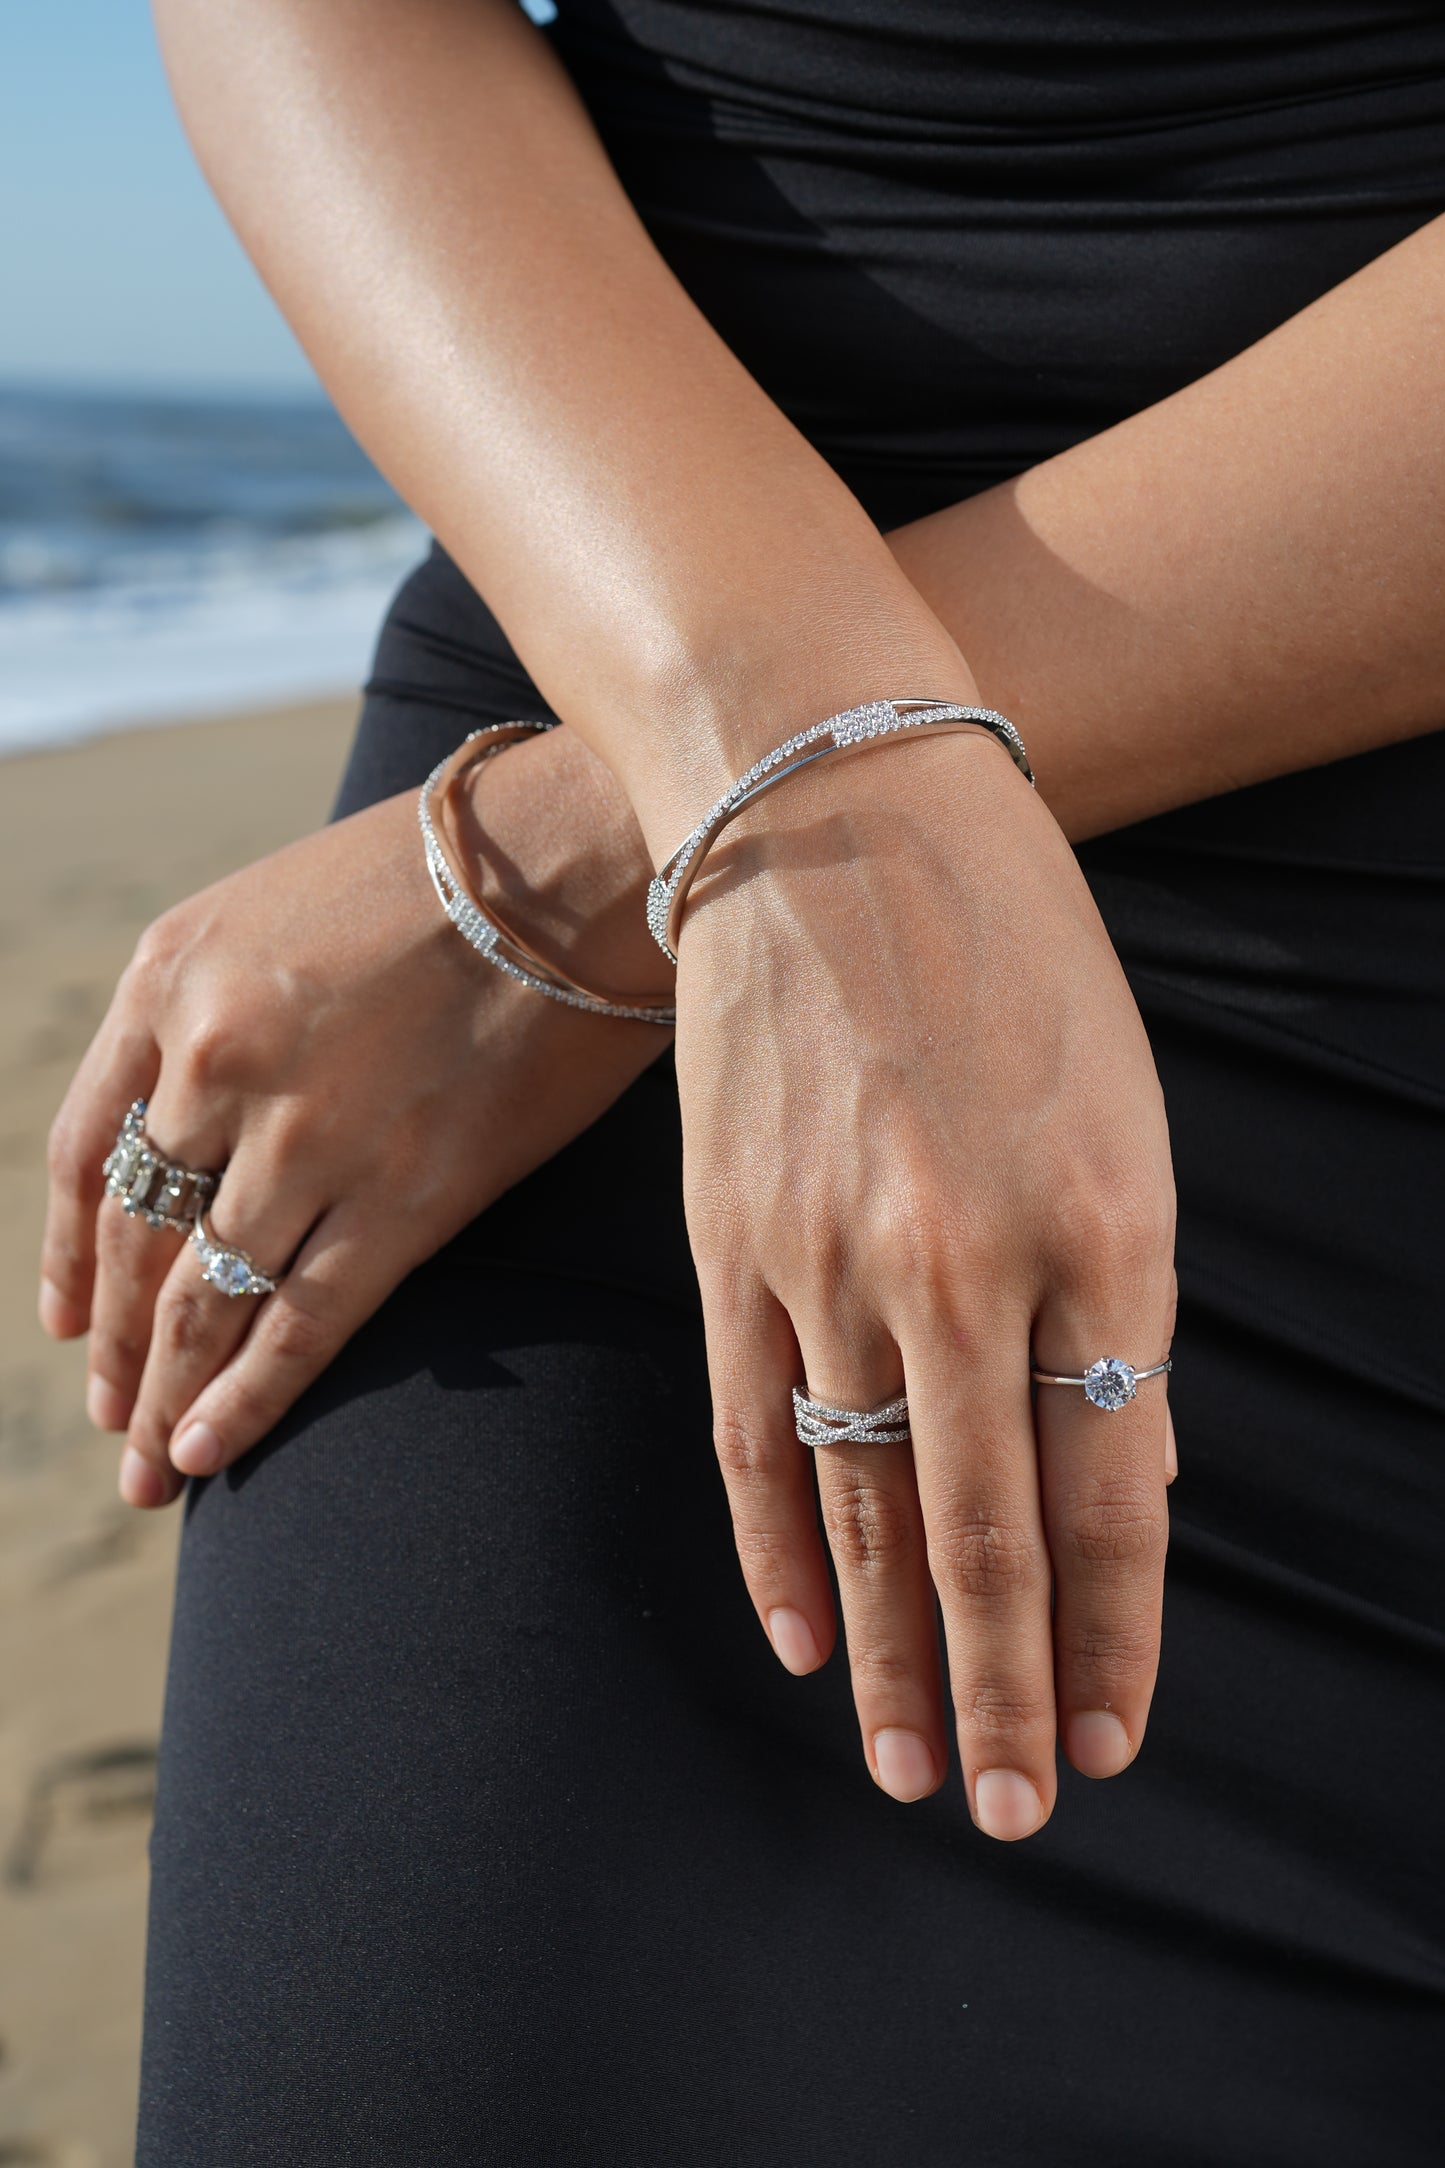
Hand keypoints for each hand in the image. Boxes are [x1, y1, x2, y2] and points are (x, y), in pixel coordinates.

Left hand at [39, 728, 669, 1506]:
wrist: (578, 850)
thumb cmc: (446, 872)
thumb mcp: (278, 909)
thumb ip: (218, 1011)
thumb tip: (195, 1129)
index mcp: (171, 977)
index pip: (84, 1153)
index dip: (69, 1258)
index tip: (69, 1326)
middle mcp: (216, 1058)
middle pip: (137, 1241)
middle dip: (115, 1351)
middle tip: (106, 1422)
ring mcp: (307, 1132)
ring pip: (205, 1298)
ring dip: (165, 1394)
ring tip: (148, 1467)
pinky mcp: (406, 1194)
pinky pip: (299, 1323)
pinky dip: (245, 1399)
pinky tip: (205, 1454)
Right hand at [675, 724, 1176, 1836]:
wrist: (829, 808)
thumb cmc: (1012, 947)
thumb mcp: (1122, 1109)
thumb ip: (1113, 1292)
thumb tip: (1101, 1462)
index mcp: (1100, 1225)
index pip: (1113, 1487)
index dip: (1112, 1631)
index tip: (1111, 1736)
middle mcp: (962, 1264)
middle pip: (985, 1532)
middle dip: (1001, 1694)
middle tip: (1012, 1813)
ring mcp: (826, 1257)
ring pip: (863, 1504)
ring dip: (890, 1654)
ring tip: (908, 1768)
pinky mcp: (726, 1240)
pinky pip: (748, 1427)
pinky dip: (775, 1543)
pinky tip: (799, 1635)